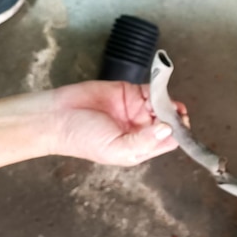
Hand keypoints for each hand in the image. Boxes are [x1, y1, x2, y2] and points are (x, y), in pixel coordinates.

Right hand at [50, 81, 185, 165]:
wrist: (56, 116)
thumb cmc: (83, 138)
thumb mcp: (115, 148)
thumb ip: (144, 141)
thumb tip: (167, 130)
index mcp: (140, 147)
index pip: (168, 140)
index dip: (177, 133)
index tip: (179, 125)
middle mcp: (141, 129)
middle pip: (169, 121)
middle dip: (175, 116)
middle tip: (176, 111)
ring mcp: (137, 110)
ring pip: (163, 104)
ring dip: (169, 102)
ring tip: (167, 102)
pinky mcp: (131, 92)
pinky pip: (151, 89)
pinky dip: (159, 87)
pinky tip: (160, 89)